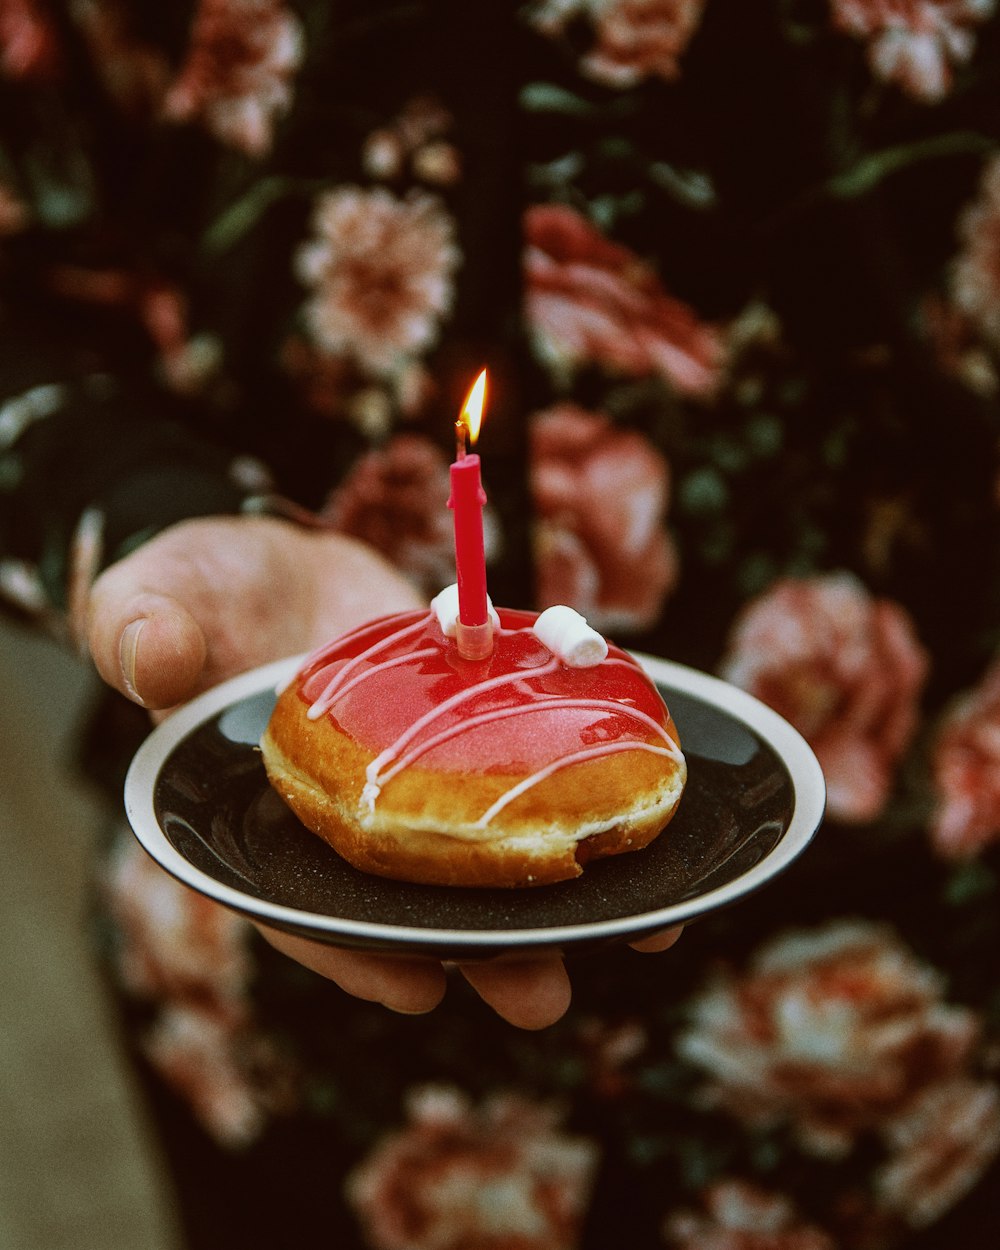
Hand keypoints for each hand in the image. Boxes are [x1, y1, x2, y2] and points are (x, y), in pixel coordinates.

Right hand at [88, 515, 681, 1027]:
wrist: (275, 566)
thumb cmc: (201, 592)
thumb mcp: (157, 599)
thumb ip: (142, 631)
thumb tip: (152, 660)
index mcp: (267, 818)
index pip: (303, 903)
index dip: (354, 948)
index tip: (414, 987)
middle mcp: (351, 821)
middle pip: (413, 902)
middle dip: (479, 952)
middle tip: (542, 990)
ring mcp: (419, 784)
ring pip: (484, 859)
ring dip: (554, 902)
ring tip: (636, 936)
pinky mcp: (472, 738)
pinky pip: (530, 779)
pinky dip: (585, 804)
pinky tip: (649, 829)